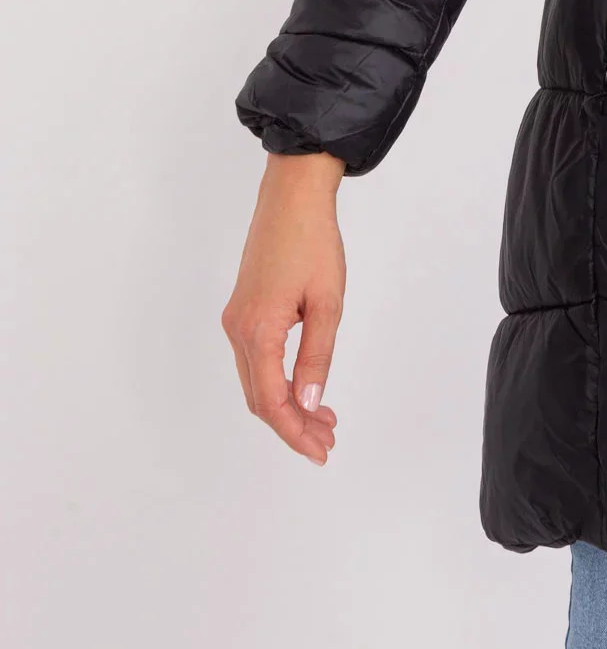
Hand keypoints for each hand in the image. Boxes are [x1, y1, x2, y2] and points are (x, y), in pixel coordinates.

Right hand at [222, 152, 346, 463]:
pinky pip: (256, 361)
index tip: (321, 451)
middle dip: (293, 425)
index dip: (295, 433)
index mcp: (258, 331)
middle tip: (327, 441)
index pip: (272, 401)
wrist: (292, 197)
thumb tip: (310, 401)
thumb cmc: (314, 242)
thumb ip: (317, 355)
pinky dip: (278, 382)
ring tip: (323, 420)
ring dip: (287, 405)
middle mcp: (238, 330)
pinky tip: (304, 387)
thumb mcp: (327, 302)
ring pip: (257, 382)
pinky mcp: (243, 310)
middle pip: (260, 398)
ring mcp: (236, 320)